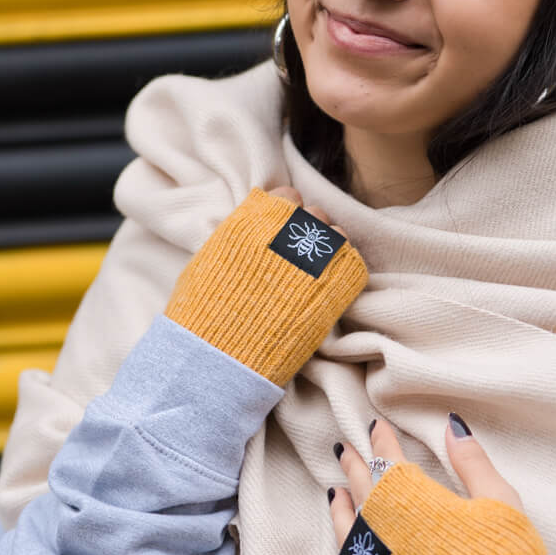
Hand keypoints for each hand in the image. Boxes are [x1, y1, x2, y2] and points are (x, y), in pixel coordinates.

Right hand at [164, 183, 367, 384]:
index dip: (285, 214)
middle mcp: (289, 233)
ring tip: (314, 273)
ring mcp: (316, 258)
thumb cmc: (203, 313)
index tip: (281, 231)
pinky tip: (327, 289)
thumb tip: (253, 232)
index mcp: (256, 221)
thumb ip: (238, 236)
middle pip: (315, 215)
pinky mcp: (335, 288)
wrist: (221, 357)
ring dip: (329, 249)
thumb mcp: (209, 261)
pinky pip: (352, 263)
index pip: (287, 197)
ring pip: (338, 235)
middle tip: (299, 255)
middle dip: (309, 231)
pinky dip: (343, 272)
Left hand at [328, 415, 523, 528]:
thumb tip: (451, 424)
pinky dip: (344, 551)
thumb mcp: (499, 500)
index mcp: (416, 503)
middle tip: (345, 450)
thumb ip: (471, 461)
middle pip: (363, 491)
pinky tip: (346, 543)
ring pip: (348, 530)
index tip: (375, 427)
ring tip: (337, 491)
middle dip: (355, 467)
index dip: (382, 441)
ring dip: (342, 507)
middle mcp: (389, 534)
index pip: (389, 462)